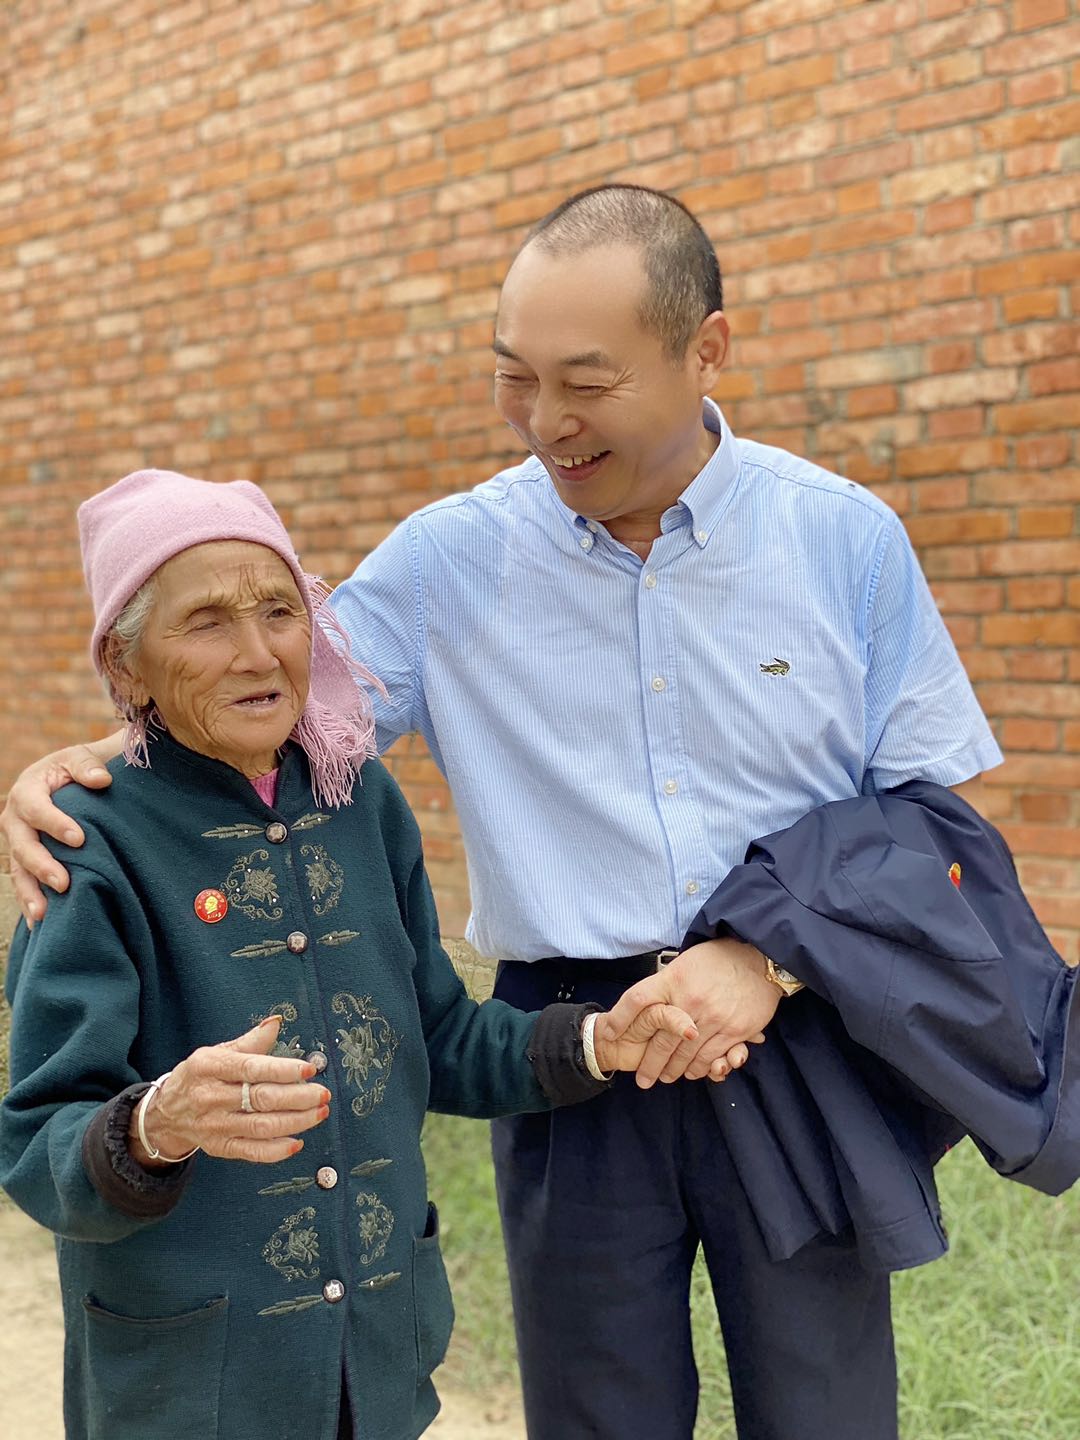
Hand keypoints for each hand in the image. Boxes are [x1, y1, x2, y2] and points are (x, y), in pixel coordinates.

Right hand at [1, 735, 122, 926]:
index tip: (80, 839)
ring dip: (30, 893)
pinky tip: (40, 925)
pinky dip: (30, 902)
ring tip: (44, 914)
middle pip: (23, 846)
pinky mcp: (24, 860)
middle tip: (63, 883)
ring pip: (18, 871)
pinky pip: (23, 883)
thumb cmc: (75, 769)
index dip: (55, 824)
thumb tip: (102, 780)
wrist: (66, 779)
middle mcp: (15, 819)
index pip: (37, 809)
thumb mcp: (79, 758)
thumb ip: (87, 766)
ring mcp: (17, 843)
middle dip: (42, 866)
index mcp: (27, 791)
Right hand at [129, 1017, 330, 1166]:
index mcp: (209, 1067)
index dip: (283, 1069)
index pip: (251, 1068)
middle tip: (322, 1094)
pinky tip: (296, 1141)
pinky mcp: (220, 1147)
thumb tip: (276, 1023)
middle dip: (298, 1097)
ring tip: (319, 1113)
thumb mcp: (217, 1052)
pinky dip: (276, 1150)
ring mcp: (215, 1125)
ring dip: (296, 1121)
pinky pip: (252, 1152)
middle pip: (261, 1099)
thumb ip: (250, 1041)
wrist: (166, 1113)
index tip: (309, 1069)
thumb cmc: (199, 1077)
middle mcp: (211, 1097)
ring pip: (261, 1126)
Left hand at [599, 938, 779, 1088]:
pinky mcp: (735, 1030)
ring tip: (664, 1078)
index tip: (609, 1033)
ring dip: (673, 1071)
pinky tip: (691, 1072)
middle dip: (649, 1064)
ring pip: (685, 1055)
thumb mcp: (685, 962)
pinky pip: (711, 1057)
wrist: (760, 957)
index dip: (619, 1018)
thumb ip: (666, 983)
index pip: (636, 999)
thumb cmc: (718, 958)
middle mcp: (690, 1001)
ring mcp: (713, 1018)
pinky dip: (699, 1068)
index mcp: (673, 979)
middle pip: (661, 1040)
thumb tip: (646, 1002)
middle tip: (642, 1078)